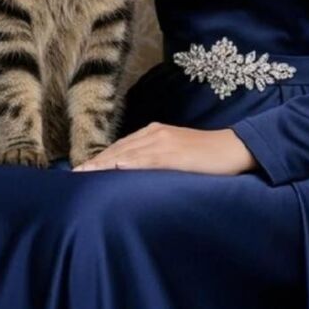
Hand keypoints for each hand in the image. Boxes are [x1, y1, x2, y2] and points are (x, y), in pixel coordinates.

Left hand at [72, 123, 258, 175]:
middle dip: (96, 162)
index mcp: (154, 133)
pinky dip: (133, 162)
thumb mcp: (176, 154)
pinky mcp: (177, 153)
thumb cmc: (206, 155)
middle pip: (118, 149)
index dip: (99, 159)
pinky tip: (118, 167)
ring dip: (106, 164)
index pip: (120, 148)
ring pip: (129, 153)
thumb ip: (155, 160)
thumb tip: (134, 174)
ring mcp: (165, 142)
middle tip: (74, 176)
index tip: (80, 171)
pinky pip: (150, 158)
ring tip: (86, 174)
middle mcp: (155, 133)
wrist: (234, 148)